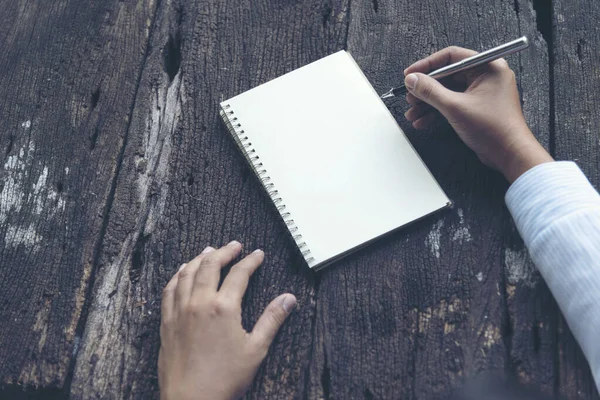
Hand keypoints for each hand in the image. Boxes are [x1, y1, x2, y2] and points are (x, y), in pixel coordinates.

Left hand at [158, 241, 296, 399]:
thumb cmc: (224, 379)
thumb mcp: (256, 349)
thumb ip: (272, 319)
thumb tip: (288, 299)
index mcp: (223, 308)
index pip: (239, 274)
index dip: (251, 261)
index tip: (258, 254)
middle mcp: (199, 303)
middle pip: (211, 265)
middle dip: (224, 251)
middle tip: (234, 245)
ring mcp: (180, 311)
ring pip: (187, 273)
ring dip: (200, 258)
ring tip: (209, 251)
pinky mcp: (167, 321)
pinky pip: (169, 289)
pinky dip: (177, 275)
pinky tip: (182, 271)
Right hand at [403, 46, 552, 181]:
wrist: (509, 154)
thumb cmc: (494, 129)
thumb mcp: (455, 107)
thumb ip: (430, 91)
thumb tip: (412, 80)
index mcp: (488, 67)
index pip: (451, 57)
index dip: (427, 65)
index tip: (410, 74)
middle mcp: (485, 76)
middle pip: (447, 76)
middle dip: (426, 89)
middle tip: (410, 96)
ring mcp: (480, 93)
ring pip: (447, 92)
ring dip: (428, 103)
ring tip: (412, 112)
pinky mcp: (476, 108)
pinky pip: (452, 104)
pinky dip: (437, 112)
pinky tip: (422, 121)